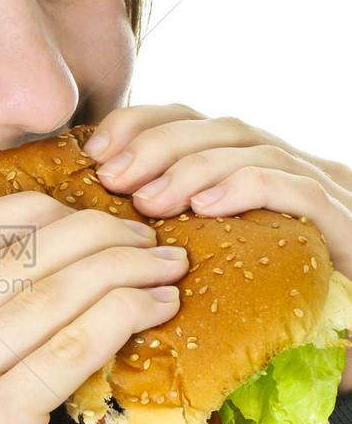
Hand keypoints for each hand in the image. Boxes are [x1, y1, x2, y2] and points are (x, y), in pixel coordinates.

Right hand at [0, 194, 188, 423]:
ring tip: (167, 267)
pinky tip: (157, 308)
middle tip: (147, 238)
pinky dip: (123, 316)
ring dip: (122, 269)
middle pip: (11, 258)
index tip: (86, 214)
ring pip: (48, 296)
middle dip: (93, 235)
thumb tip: (50, 262)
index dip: (30, 211)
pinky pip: (70, 346)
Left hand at [83, 104, 351, 389]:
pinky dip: (247, 189)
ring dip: (193, 168)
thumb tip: (102, 232)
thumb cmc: (280, 304)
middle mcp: (288, 166)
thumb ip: (173, 237)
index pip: (194, 119)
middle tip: (113, 177)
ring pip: (253, 149)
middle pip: (218, 127)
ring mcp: (321, 188)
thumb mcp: (218, 262)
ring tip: (148, 201)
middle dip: (157, 144)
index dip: (142, 123)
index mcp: (253, 167)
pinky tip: (206, 208)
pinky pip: (296, 189)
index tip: (96, 150)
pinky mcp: (343, 222)